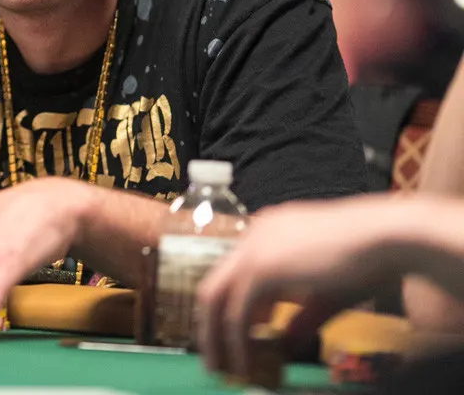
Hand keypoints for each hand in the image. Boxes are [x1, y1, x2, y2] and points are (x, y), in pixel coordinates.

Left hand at [196, 195, 404, 379]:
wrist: (390, 238)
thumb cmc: (371, 261)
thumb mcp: (327, 294)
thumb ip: (301, 318)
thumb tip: (284, 346)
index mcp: (270, 233)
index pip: (236, 274)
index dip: (233, 310)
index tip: (237, 340)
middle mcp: (255, 236)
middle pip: (215, 285)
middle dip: (211, 325)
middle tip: (216, 359)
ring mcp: (253, 249)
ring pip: (216, 298)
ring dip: (216, 337)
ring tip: (224, 368)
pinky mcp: (261, 269)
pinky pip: (237, 313)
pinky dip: (237, 342)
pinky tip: (245, 364)